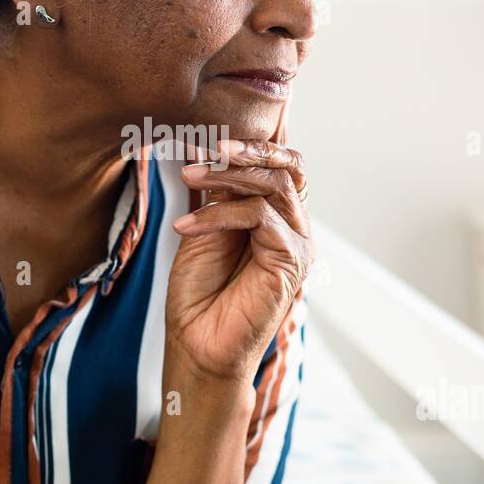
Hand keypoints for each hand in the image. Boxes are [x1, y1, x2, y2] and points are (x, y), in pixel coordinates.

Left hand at [165, 138, 312, 386]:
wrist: (197, 345)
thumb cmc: (199, 292)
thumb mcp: (206, 228)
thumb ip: (221, 193)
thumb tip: (216, 148)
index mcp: (277, 217)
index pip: (282, 165)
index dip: (253, 144)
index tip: (207, 137)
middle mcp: (294, 228)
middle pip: (287, 168)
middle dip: (247, 150)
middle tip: (206, 146)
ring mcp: (297, 244)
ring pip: (274, 185)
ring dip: (227, 173)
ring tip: (188, 174)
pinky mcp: (292, 261)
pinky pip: (260, 217)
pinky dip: (219, 213)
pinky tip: (186, 226)